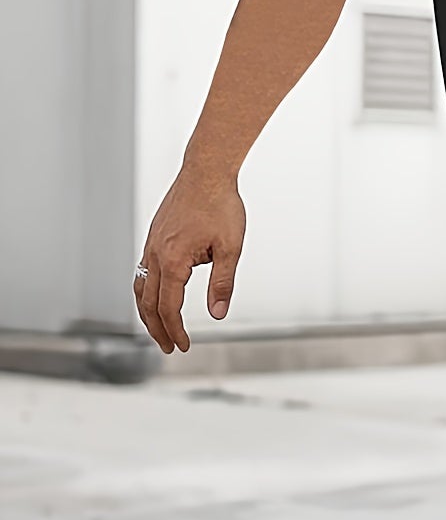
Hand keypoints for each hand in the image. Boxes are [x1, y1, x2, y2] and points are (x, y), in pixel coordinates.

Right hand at [133, 167, 245, 353]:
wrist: (205, 172)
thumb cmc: (220, 205)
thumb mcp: (230, 249)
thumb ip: (223, 283)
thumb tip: (218, 313)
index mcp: (173, 261)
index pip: (169, 308)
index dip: (175, 331)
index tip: (184, 346)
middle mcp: (155, 254)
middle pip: (149, 303)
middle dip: (157, 329)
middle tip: (169, 347)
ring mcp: (151, 245)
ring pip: (140, 288)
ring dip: (148, 312)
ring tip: (159, 329)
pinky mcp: (153, 237)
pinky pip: (142, 271)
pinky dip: (146, 291)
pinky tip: (157, 296)